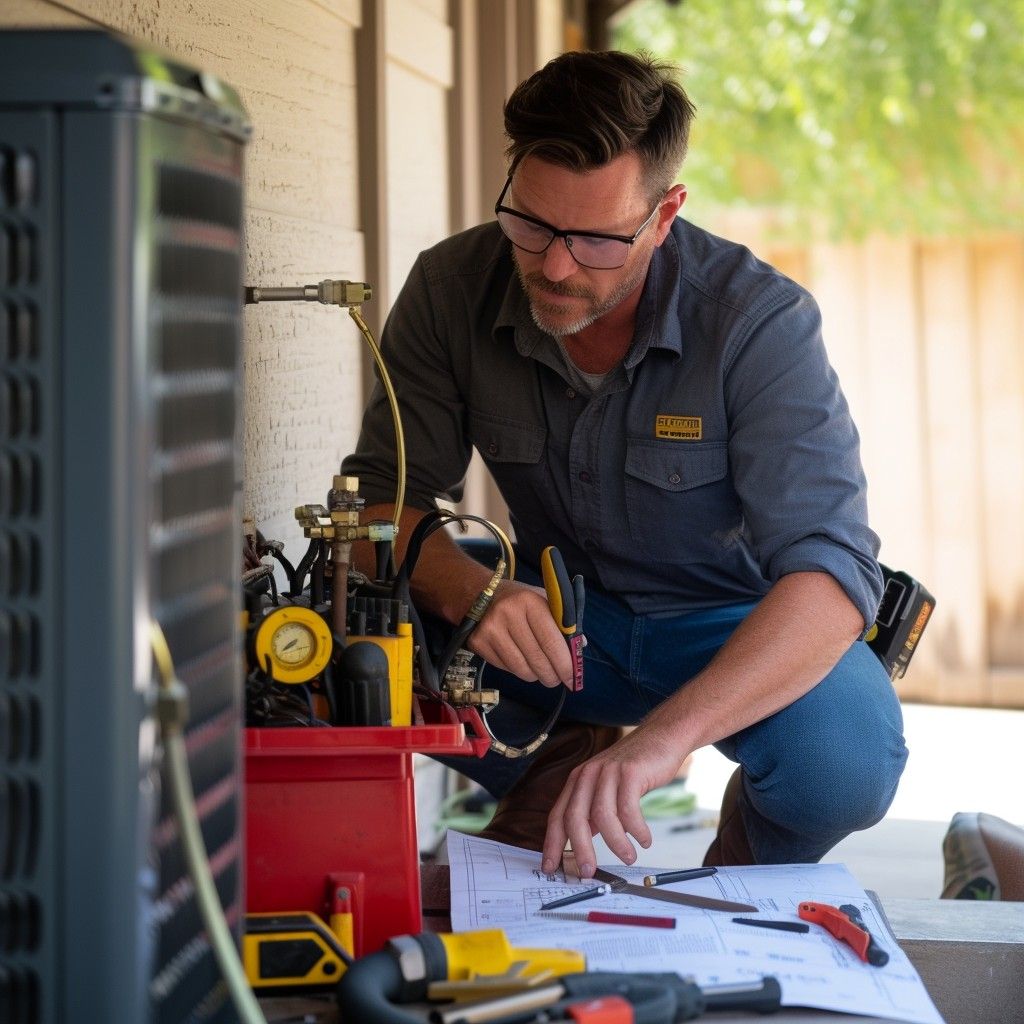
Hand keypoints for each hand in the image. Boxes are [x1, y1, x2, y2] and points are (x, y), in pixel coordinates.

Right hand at [468, 580, 573, 686]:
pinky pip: (506, 668)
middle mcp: (508, 614)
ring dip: (535, 676)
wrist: (476, 593)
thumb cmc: (518, 599)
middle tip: (557, 680)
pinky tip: (521, 662)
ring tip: (540, 672)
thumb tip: (579, 646)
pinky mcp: (478, 643)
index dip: (564, 663)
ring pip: (521, 668)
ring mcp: (491, 630)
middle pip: (537, 659)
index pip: (551, 640)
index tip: (572, 677)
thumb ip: (562, 621)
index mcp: (529, 601)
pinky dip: (518, 670)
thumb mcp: (542, 600)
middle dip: (552, 675)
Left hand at [540, 724, 686, 875]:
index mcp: (577, 781)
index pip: (557, 816)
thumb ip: (593, 812)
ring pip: (602, 815)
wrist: (662, 736)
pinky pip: (629, 809)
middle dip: (580, 849)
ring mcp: (608, 771)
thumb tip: (582, 846)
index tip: (550, 868)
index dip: (552, 844)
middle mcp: (588, 775)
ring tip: (628, 857)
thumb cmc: (635, 767)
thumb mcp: (606, 788)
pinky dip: (636, 830)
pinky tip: (644, 839)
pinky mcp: (630, 771)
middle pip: (575, 818)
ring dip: (615, 843)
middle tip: (588, 872)